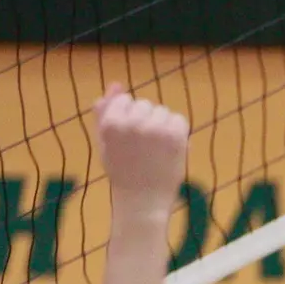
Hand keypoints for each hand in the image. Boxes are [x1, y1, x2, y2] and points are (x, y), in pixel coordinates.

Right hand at [93, 83, 189, 204]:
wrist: (142, 200)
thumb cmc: (121, 170)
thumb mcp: (105, 140)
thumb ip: (106, 111)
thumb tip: (116, 84)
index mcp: (110, 122)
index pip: (125, 99)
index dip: (128, 117)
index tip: (129, 137)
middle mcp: (131, 123)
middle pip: (144, 103)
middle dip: (145, 119)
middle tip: (143, 146)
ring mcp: (155, 129)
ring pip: (162, 110)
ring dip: (162, 124)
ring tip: (156, 149)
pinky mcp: (175, 137)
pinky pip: (179, 119)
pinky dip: (177, 131)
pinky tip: (170, 148)